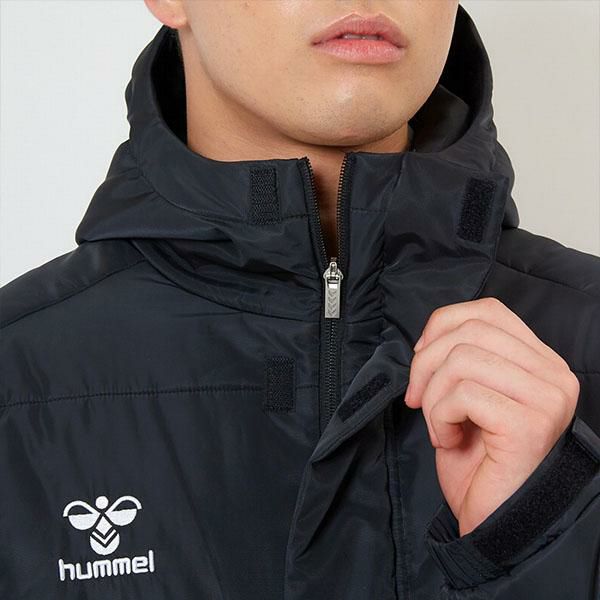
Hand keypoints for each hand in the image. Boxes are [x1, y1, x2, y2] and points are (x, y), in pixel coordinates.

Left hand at [404, 297, 579, 535]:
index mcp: (539, 361)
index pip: (488, 311)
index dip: (442, 326)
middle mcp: (552, 374)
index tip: (421, 358)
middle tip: (417, 399)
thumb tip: (426, 340)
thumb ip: (461, 360)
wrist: (496, 521)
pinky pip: (463, 394)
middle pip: (470, 330)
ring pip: (462, 359)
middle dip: (425, 362)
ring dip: (434, 396)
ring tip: (441, 427)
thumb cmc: (479, 460)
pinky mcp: (529, 423)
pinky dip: (441, 417)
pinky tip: (450, 441)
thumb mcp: (468, 397)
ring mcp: (546, 397)